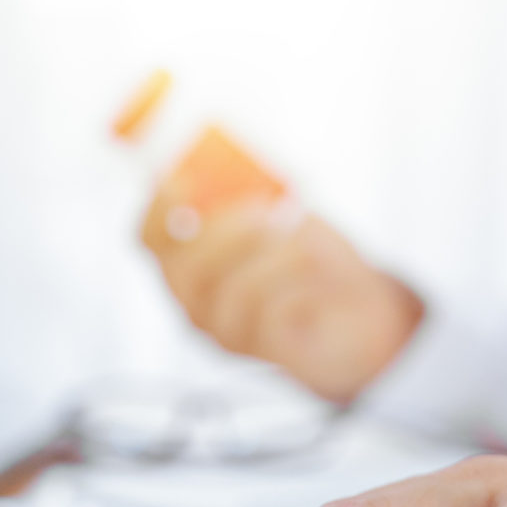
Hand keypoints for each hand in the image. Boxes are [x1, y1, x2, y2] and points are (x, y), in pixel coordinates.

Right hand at [138, 183, 422, 402]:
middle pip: (185, 267)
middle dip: (227, 231)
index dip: (159, 206)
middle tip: (270, 211)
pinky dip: (299, 286)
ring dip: (275, 256)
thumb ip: (253, 188)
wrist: (357, 312)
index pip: (149, 236)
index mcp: (185, 258)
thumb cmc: (308, 256)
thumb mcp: (280, 212)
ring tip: (309, 242)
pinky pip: (271, 316)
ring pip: (231, 292)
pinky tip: (320, 277)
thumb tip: (242, 157)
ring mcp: (224, 329)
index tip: (184, 177)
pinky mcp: (262, 350)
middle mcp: (193, 298)